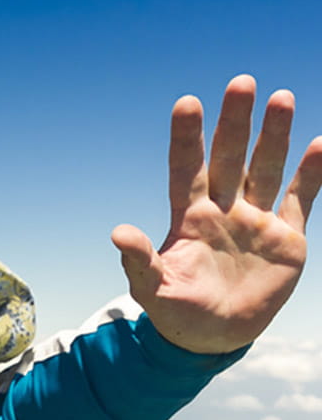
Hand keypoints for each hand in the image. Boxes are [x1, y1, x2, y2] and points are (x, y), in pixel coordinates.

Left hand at [112, 74, 321, 352]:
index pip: (187, 168)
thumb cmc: (176, 312)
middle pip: (230, 157)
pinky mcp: (286, 236)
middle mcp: (223, 209)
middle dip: (235, 122)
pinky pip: (301, 198)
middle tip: (241, 82)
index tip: (186, 103)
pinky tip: (320, 143)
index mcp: (188, 218)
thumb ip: (139, 261)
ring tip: (281, 98)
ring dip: (274, 135)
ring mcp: (256, 220)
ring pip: (266, 167)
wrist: (214, 337)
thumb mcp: (153, 289)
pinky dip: (312, 173)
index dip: (187, 137)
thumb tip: (118, 233)